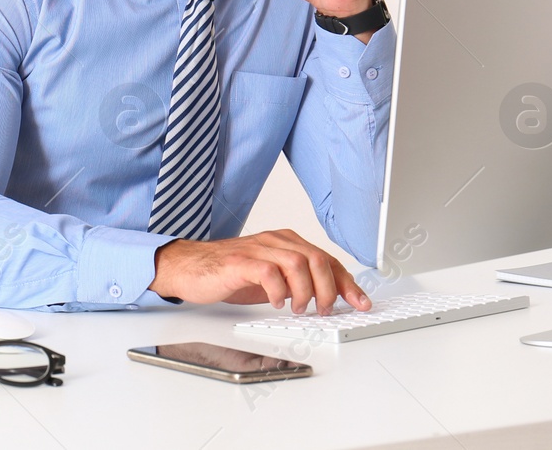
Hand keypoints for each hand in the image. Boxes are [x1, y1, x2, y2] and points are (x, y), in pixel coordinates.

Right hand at [148, 229, 370, 313]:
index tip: (361, 302)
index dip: (347, 282)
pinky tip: (277, 302)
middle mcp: (274, 241)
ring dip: (306, 291)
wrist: (190, 267)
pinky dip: (279, 290)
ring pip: (298, 263)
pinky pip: (268, 271)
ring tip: (300, 308)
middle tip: (325, 310)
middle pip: (316, 258)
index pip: (326, 258)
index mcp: (285, 242)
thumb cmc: (229, 273)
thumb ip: (297, 282)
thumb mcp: (272, 278)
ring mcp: (256, 249)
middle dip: (329, 289)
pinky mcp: (239, 261)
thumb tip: (329, 299)